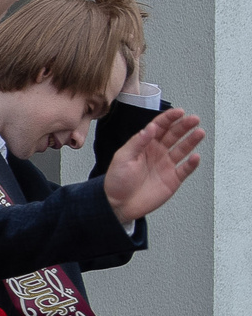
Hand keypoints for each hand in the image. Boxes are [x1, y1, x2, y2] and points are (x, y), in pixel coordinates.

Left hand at [102, 107, 204, 225]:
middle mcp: (157, 152)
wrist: (118, 204)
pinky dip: (191, 163)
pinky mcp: (173, 179)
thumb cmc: (116, 180)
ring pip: (182, 149)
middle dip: (184, 126)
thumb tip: (150, 128)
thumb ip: (137, 142)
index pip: (159, 127)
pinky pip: (185, 169)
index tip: (179, 112)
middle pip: (174, 135)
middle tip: (193, 119)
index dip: (169, 118)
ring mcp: (166, 165)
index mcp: (144, 145)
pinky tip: (195, 157)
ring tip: (199, 132)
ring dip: (191, 141)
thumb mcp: (122, 157)